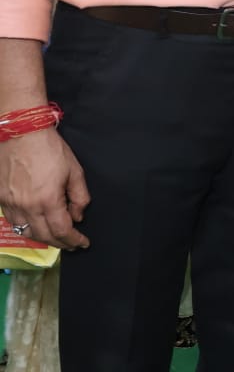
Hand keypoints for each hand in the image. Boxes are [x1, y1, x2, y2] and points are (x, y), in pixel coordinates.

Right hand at [0, 127, 89, 248]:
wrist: (21, 133)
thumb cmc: (50, 149)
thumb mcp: (75, 170)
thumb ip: (79, 196)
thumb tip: (78, 216)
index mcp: (48, 200)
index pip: (62, 230)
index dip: (74, 240)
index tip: (83, 243)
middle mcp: (27, 206)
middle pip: (44, 236)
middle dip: (60, 243)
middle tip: (72, 243)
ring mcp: (11, 204)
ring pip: (26, 231)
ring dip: (42, 238)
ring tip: (56, 237)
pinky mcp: (1, 199)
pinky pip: (13, 221)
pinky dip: (26, 228)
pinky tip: (35, 225)